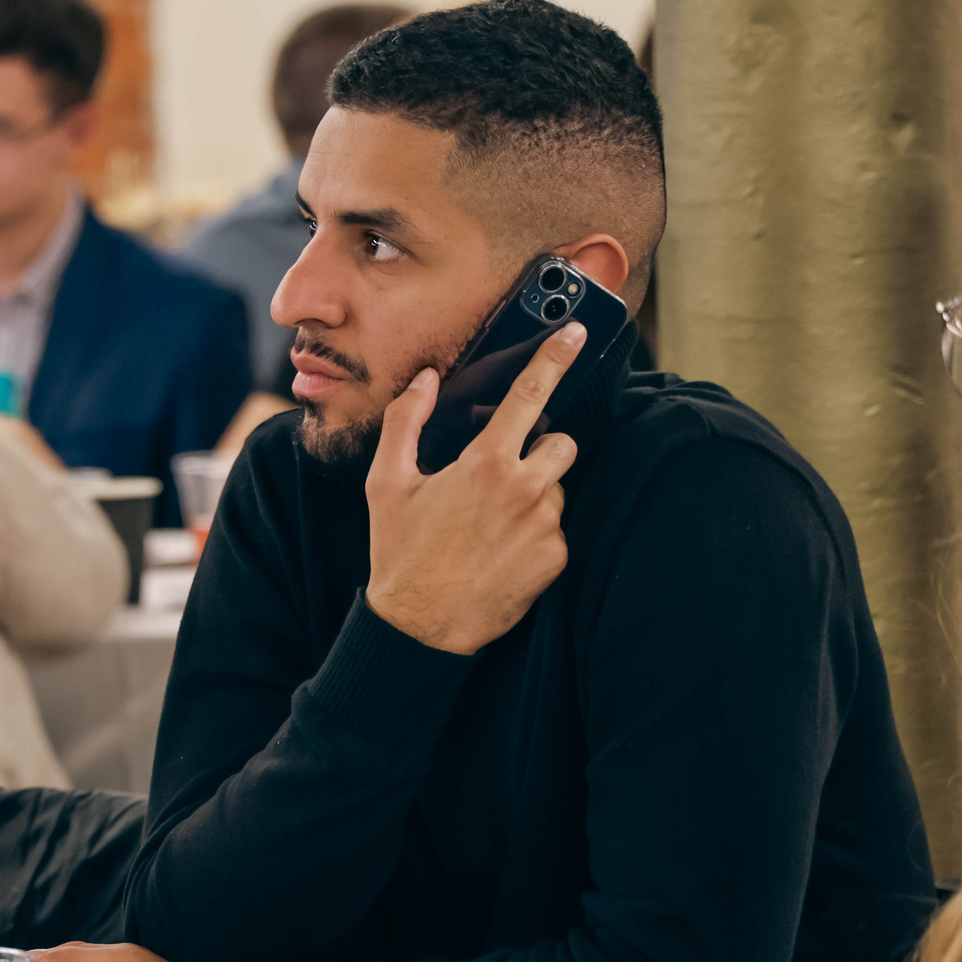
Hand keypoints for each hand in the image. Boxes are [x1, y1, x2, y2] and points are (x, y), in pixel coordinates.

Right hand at [363, 322, 583, 654]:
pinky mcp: (556, 559)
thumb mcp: (386, 483)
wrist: (420, 627)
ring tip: (492, 522)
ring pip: (558, 488)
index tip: (576, 334)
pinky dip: (534, 535)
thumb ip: (406, 422)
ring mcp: (545, 526)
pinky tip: (500, 551)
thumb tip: (425, 380)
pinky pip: (556, 530)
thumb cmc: (399, 553)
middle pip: (563, 442)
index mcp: (485, 463)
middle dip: (541, 449)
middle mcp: (524, 489)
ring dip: (535, 494)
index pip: (530, 395)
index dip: (555, 358)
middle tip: (504, 473)